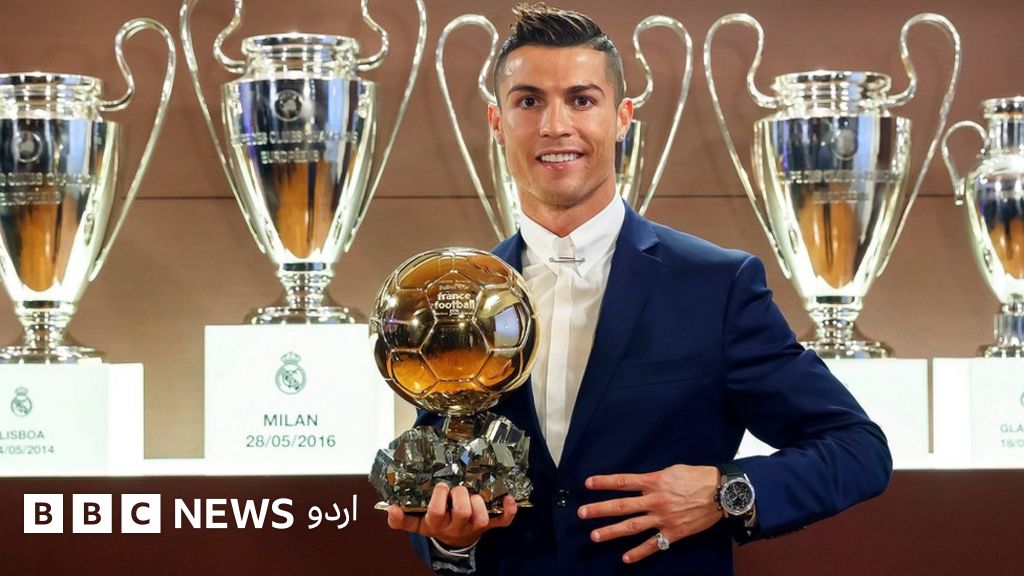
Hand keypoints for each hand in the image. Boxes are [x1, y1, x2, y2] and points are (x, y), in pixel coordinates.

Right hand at [387, 483, 516, 548]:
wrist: (454, 539)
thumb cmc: (436, 522)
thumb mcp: (416, 522)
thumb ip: (401, 519)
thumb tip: (390, 508)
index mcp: (436, 523)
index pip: (435, 514)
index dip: (438, 500)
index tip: (440, 487)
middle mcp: (456, 526)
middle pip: (462, 512)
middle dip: (460, 495)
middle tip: (457, 487)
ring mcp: (474, 526)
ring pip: (481, 517)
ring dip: (480, 502)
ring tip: (475, 493)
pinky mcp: (490, 526)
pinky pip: (503, 522)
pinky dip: (509, 511)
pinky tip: (509, 498)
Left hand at [578, 464, 721, 563]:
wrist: (721, 493)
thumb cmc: (698, 477)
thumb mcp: (672, 470)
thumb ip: (654, 478)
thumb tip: (640, 482)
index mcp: (654, 482)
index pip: (623, 482)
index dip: (604, 483)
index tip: (587, 484)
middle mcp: (655, 501)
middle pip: (621, 506)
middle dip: (600, 510)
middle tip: (581, 513)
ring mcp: (663, 518)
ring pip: (632, 526)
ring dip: (612, 532)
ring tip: (594, 536)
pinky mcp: (673, 532)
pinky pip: (653, 544)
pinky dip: (638, 553)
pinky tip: (625, 559)